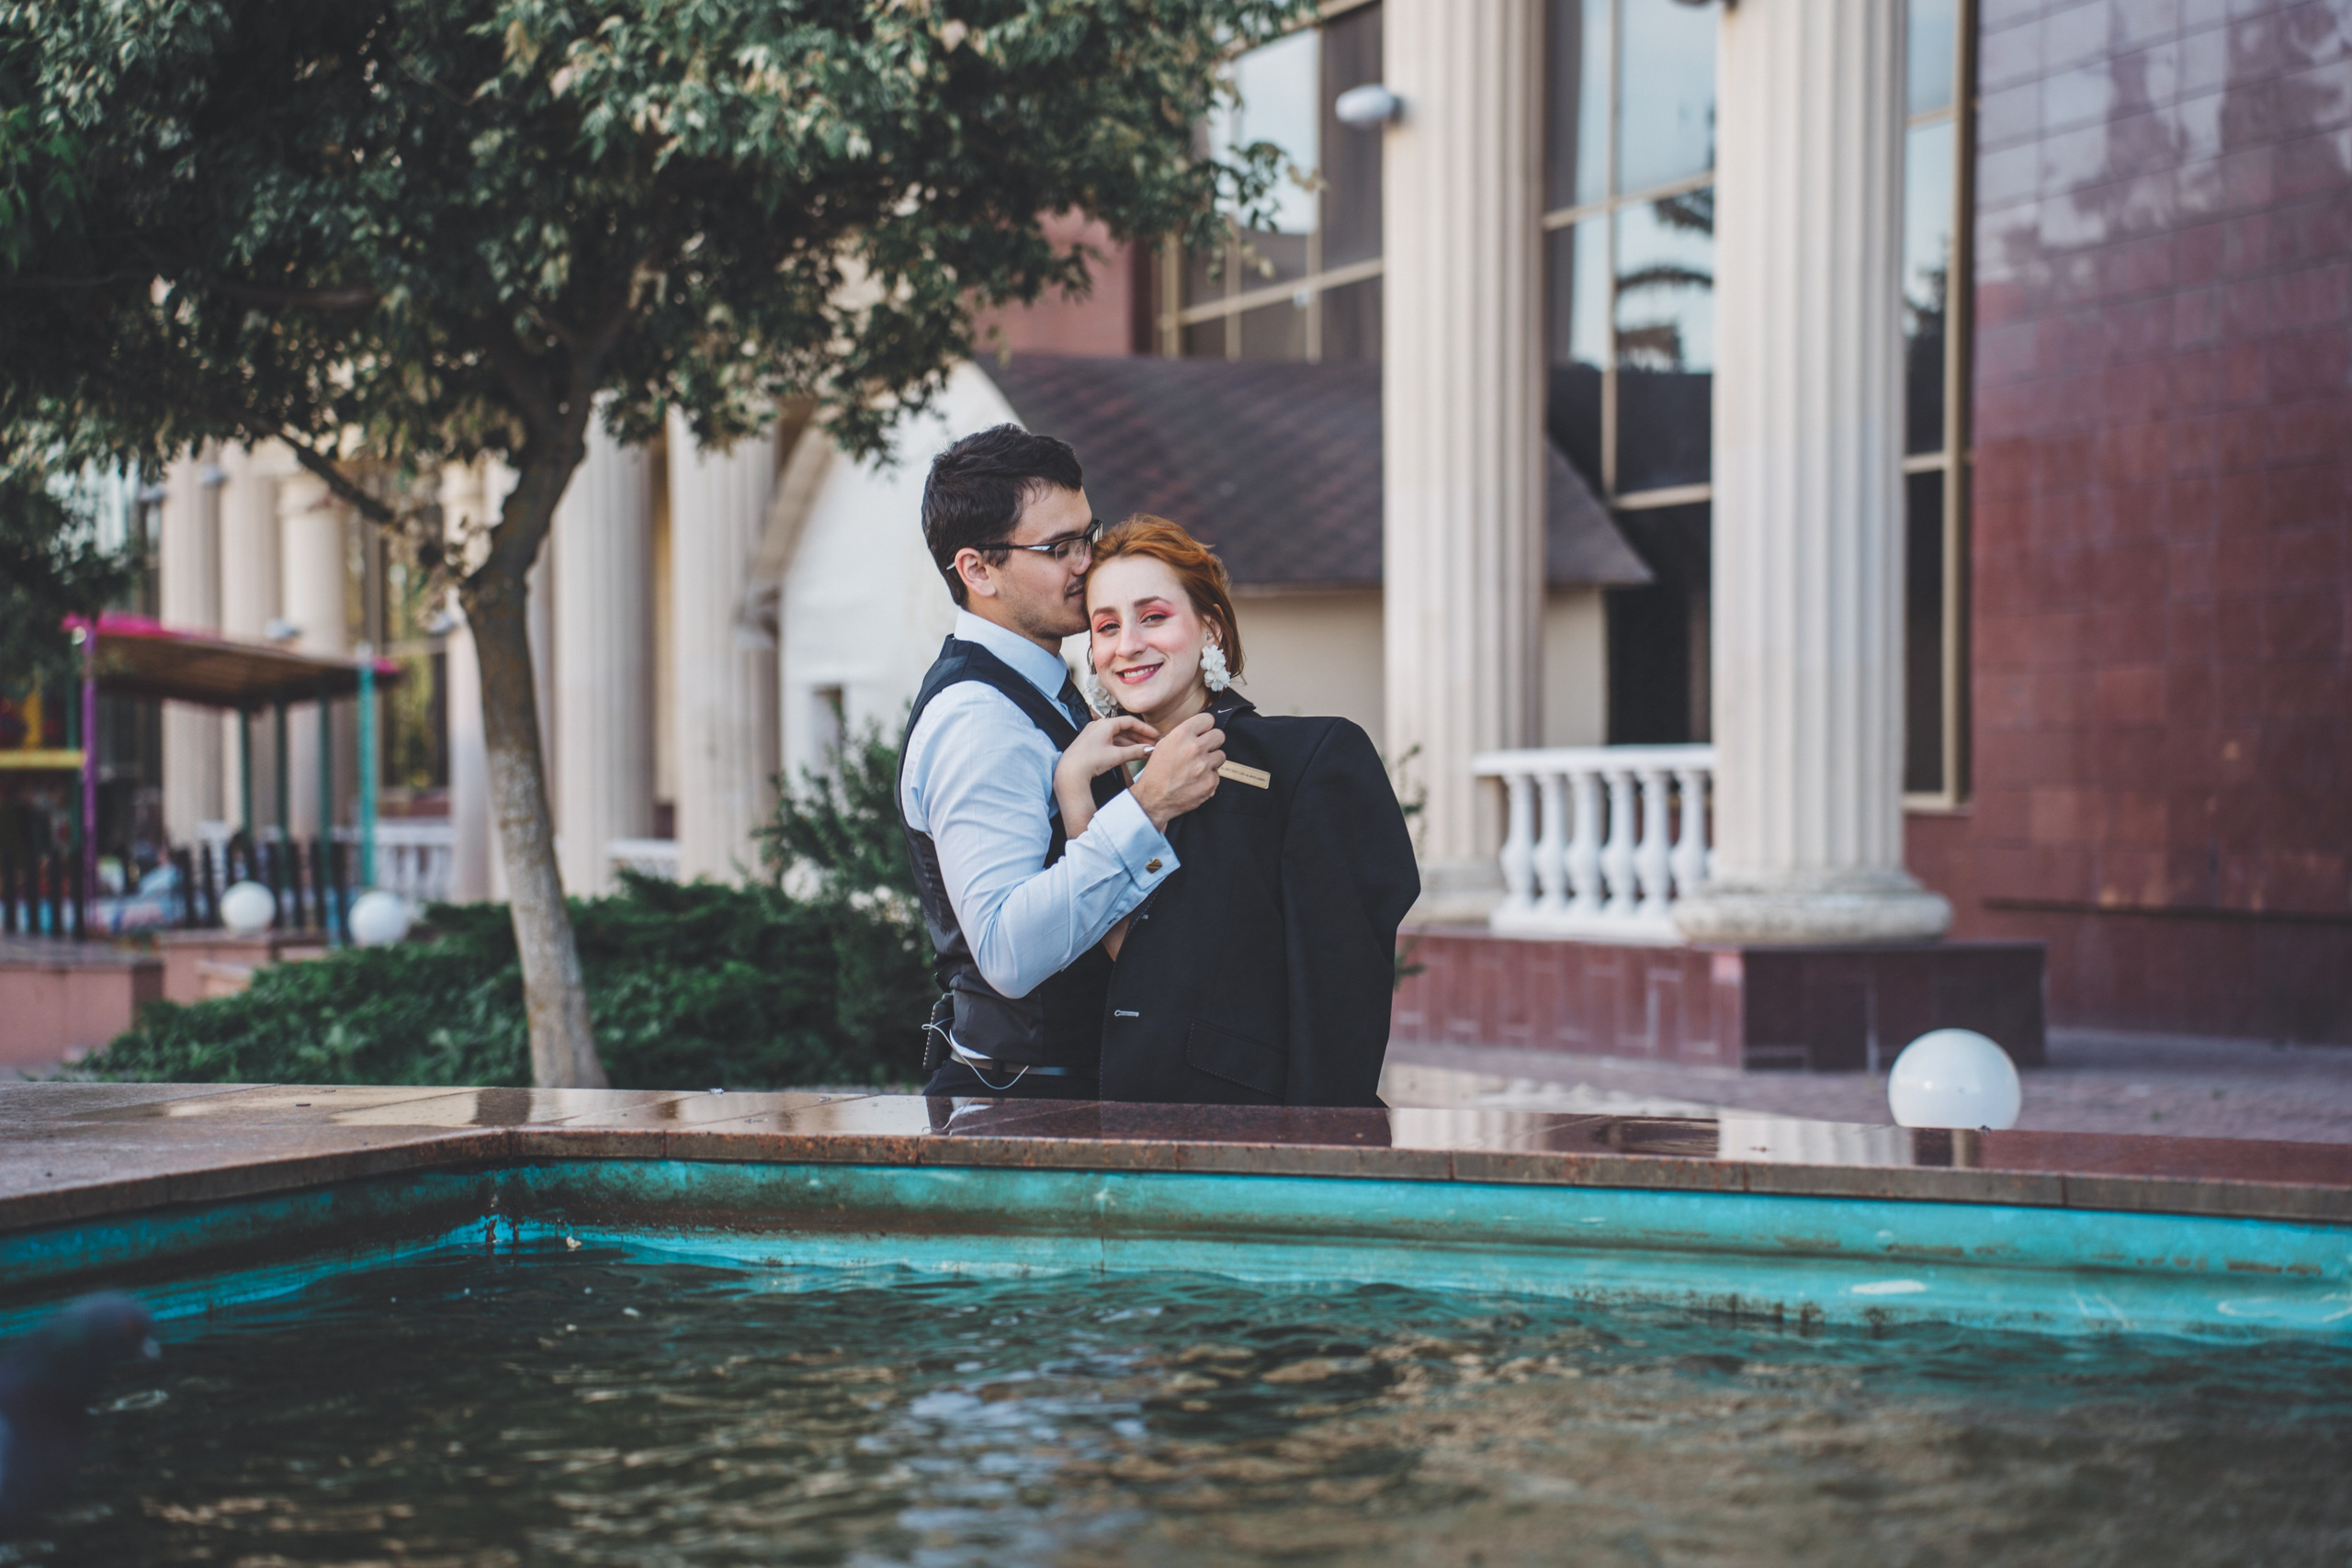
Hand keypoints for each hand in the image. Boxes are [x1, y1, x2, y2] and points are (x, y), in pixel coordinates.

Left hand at [1055, 716, 1157, 795]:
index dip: (1145, 728)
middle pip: (1124, 728)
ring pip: (1117, 735)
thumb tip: (1150, 750)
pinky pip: (1110, 741)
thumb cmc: (1090, 761)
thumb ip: (1135, 751)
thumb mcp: (1116, 756)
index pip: (1130, 722)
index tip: (1155, 735)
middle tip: (1152, 743)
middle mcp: (1099, 725)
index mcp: (1105, 724)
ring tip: (1143, 750)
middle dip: (1139, 736)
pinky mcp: (1090, 743)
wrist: (1069, 772)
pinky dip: (1121, 746)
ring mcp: (1093, 734)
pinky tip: (1129, 752)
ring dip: (1131, 742)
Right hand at [1128, 710, 1224, 829]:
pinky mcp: (1211, 782)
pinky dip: (1208, 777)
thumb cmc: (1157, 772)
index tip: (1202, 734)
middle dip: (1212, 743)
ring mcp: (1204, 766)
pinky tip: (1196, 781)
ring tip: (1197, 768)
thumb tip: (1200, 730)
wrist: (1153, 799)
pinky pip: (1217, 774)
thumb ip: (1183, 735)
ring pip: (1221, 755)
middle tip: (1202, 751)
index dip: (1204, 727)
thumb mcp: (1163, 745)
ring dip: (1212, 761)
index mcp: (1181, 735)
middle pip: (1219, 735)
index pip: (1208, 719)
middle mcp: (1194, 748)